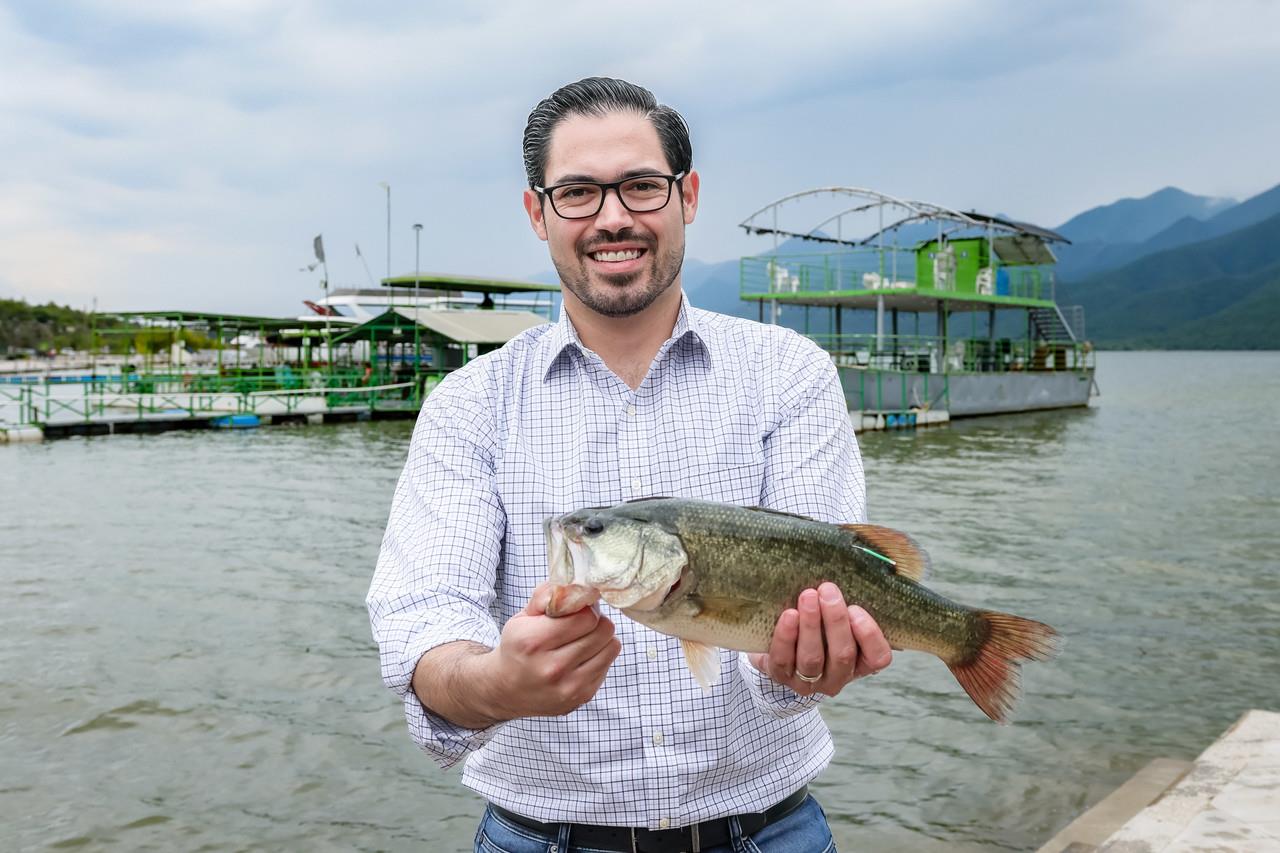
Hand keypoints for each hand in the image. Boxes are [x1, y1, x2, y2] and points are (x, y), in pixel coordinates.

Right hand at [481, 582, 621, 719]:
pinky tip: (581, 657)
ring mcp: (569, 686)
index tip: (578, 607)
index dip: (585, 607)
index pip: (586, 616)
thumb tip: (576, 586)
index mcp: (533, 641)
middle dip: (596, 620)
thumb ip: (547, 596)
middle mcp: (552, 667)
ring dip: (602, 638)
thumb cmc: (518, 647)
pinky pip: (608, 665)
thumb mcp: (522, 617)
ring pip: (612, 647)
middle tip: (583, 622)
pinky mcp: (582, 697)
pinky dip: (599, 656)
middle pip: (603, 630)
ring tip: (584, 639)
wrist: (506, 690)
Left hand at [748, 582, 891, 696]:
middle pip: (843, 655)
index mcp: (860, 663)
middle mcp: (837, 678)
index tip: (855, 607)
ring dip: (811, 625)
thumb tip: (848, 566)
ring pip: (812, 658)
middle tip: (828, 590)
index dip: (869, 634)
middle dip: (835, 620)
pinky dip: (786, 636)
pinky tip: (789, 615)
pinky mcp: (781, 677)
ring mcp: (809, 682)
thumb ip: (846, 604)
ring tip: (808, 596)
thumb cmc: (816, 624)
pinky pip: (784, 659)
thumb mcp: (835, 617)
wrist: (778, 645)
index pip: (878, 657)